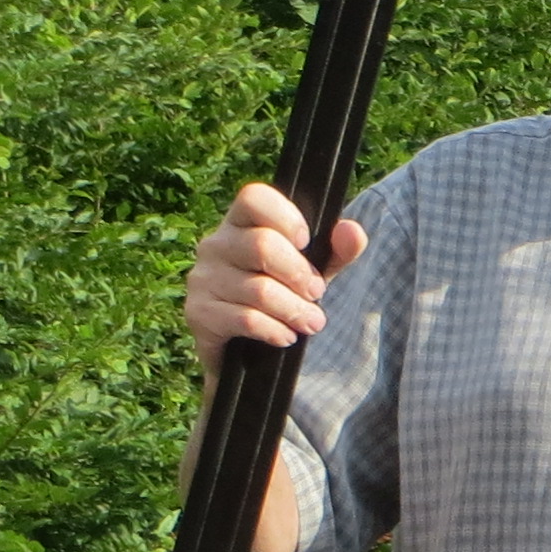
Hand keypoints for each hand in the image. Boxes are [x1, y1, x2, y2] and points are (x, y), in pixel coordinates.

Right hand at [185, 184, 364, 374]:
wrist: (246, 353)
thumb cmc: (281, 296)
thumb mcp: (314, 272)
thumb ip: (336, 251)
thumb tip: (352, 231)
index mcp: (240, 223)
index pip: (253, 197)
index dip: (285, 216)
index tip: (307, 242)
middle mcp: (215, 245)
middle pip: (261, 245)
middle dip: (299, 274)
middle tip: (316, 293)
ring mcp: (202, 278)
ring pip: (258, 289)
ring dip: (294, 310)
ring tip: (312, 322)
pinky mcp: (198, 313)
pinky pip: (245, 319)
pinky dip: (274, 329)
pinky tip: (286, 336)